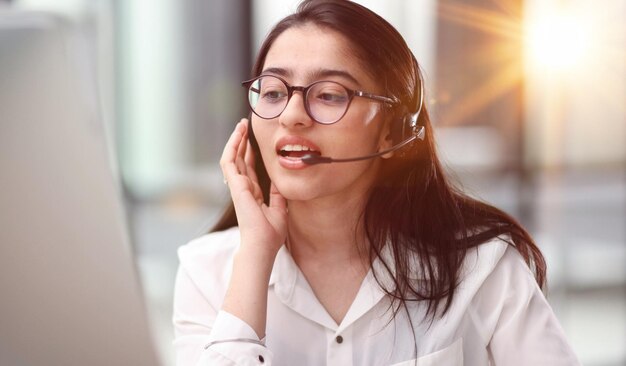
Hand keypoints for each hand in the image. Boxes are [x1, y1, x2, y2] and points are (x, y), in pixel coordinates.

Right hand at [220, 119, 287, 256]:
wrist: (262, 244)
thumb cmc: (270, 234)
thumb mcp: (280, 209)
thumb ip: (278, 195)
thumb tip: (281, 182)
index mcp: (252, 194)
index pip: (249, 169)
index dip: (250, 154)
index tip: (254, 141)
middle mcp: (243, 188)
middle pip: (239, 159)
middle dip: (242, 142)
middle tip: (245, 125)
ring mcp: (237, 186)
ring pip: (232, 157)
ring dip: (236, 140)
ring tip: (241, 125)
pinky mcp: (235, 185)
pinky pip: (229, 161)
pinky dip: (232, 146)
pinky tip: (238, 135)